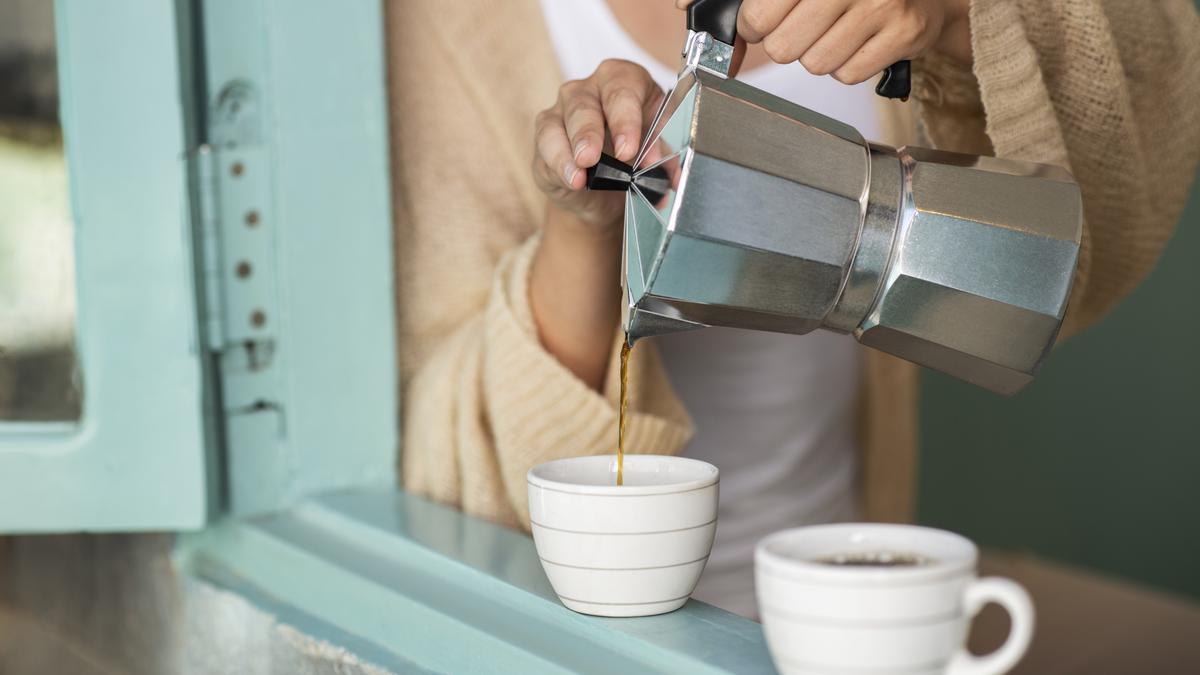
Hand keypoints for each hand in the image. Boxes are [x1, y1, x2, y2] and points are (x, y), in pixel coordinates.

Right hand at [532, 59, 663, 231]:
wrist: (609, 191)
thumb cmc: (635, 158)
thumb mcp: (655, 152)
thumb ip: (661, 158)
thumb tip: (667, 172)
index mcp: (625, 82)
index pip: (623, 88)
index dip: (626, 119)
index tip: (629, 149)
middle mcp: (590, 90)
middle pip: (585, 102)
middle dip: (592, 131)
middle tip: (597, 157)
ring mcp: (563, 110)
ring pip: (561, 121)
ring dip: (574, 146)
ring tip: (584, 167)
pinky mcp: (546, 136)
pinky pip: (547, 144)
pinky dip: (560, 164)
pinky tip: (573, 179)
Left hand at [676, 0, 971, 83]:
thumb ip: (748, 1)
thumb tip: (684, 6)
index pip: (758, 14)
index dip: (757, 22)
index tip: (768, 19)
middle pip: (781, 46)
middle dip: (787, 41)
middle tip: (809, 23)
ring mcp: (880, 3)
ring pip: (814, 64)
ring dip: (820, 54)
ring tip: (839, 29)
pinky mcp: (903, 31)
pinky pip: (847, 74)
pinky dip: (849, 65)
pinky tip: (860, 39)